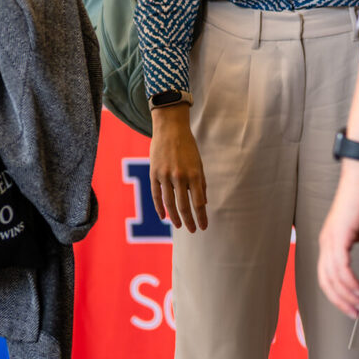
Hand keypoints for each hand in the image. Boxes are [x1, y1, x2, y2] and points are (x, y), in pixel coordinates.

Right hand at [149, 103, 207, 230]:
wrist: (170, 128)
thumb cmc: (187, 146)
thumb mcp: (198, 163)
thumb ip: (200, 183)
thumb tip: (203, 203)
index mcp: (194, 174)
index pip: (199, 202)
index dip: (201, 217)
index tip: (204, 227)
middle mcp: (180, 176)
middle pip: (184, 206)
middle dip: (190, 221)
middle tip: (193, 230)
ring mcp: (165, 175)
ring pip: (169, 203)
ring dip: (175, 217)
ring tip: (180, 226)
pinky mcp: (154, 174)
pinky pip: (156, 195)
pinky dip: (159, 207)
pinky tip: (164, 216)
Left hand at [318, 160, 358, 317]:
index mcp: (332, 244)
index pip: (329, 277)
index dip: (339, 295)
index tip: (354, 307)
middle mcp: (327, 244)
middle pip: (326, 282)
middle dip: (340, 301)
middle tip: (355, 314)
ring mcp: (330, 240)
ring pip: (332, 277)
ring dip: (347, 295)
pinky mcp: (338, 235)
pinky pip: (340, 266)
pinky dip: (349, 281)